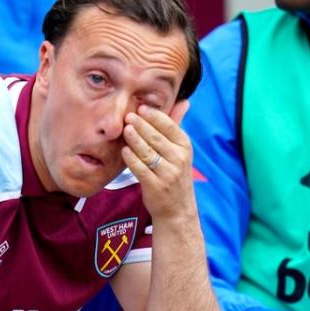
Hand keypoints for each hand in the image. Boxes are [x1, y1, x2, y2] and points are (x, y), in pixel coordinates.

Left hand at [121, 101, 193, 221]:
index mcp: (185, 147)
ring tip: (125, 129)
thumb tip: (184, 101)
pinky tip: (124, 151)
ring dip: (135, 139)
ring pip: (147, 152)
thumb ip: (176, 127)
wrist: (177, 209)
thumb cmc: (175, 175)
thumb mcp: (180, 151)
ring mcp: (168, 173)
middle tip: (128, 115)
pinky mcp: (155, 186)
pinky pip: (140, 168)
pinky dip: (131, 158)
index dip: (154, 116)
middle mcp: (179, 159)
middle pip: (156, 137)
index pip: (169, 126)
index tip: (140, 107)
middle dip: (141, 125)